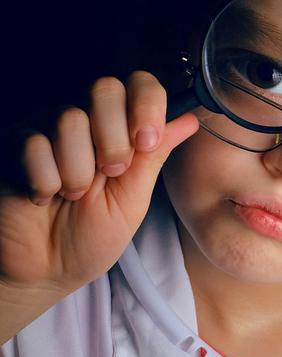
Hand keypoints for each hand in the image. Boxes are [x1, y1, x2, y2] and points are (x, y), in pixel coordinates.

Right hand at [0, 70, 198, 295]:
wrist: (49, 272)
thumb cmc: (91, 238)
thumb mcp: (133, 199)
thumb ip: (154, 156)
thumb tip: (189, 120)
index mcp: (118, 129)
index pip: (139, 85)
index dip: (147, 105)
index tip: (146, 142)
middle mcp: (84, 120)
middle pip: (105, 89)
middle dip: (114, 140)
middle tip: (109, 175)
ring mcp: (46, 128)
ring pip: (70, 119)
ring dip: (78, 172)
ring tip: (72, 196)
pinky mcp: (13, 143)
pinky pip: (35, 144)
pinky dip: (45, 182)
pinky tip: (43, 198)